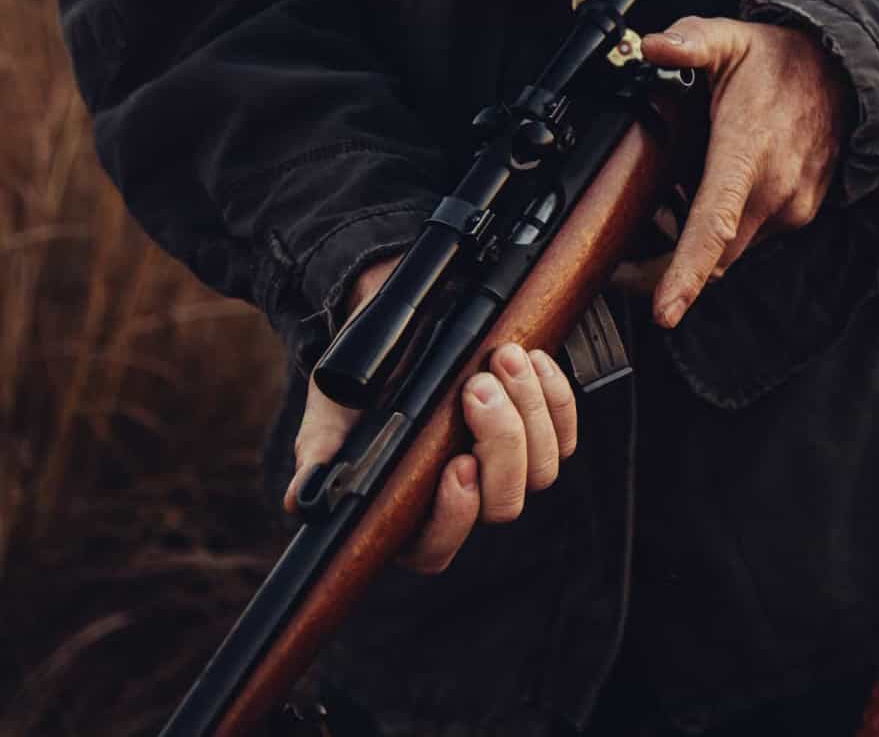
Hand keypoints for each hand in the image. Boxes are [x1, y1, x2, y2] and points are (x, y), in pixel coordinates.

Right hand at [283, 257, 578, 573]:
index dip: (454, 515)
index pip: (437, 545)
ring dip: (529, 409)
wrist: (393, 342)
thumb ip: (322, 458)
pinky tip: (532, 360)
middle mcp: (464, 500)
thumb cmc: (357, 392)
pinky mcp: (540, 436)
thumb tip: (303, 498)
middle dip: (500, 440)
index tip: (457, 464)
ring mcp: (507, 469)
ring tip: (502, 359)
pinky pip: (565, 432)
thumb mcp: (330, 420)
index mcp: (409, 515)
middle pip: (504, 502)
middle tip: (477, 386)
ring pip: (542, 467)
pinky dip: (554, 395)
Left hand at [640, 17, 847, 327]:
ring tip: (665, 205)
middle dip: (666, 271)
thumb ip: (690, 41)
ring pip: (729, 250)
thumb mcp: (730, 39)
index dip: (685, 272)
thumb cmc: (782, 62)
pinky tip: (704, 195)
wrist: (845, 74)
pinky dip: (722, 230)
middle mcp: (774, 191)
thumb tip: (653, 45)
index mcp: (748, 153)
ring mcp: (791, 208)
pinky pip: (749, 236)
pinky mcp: (799, 214)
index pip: (713, 225)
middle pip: (712, 257)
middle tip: (622, 263)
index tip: (664, 311)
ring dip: (695, 244)